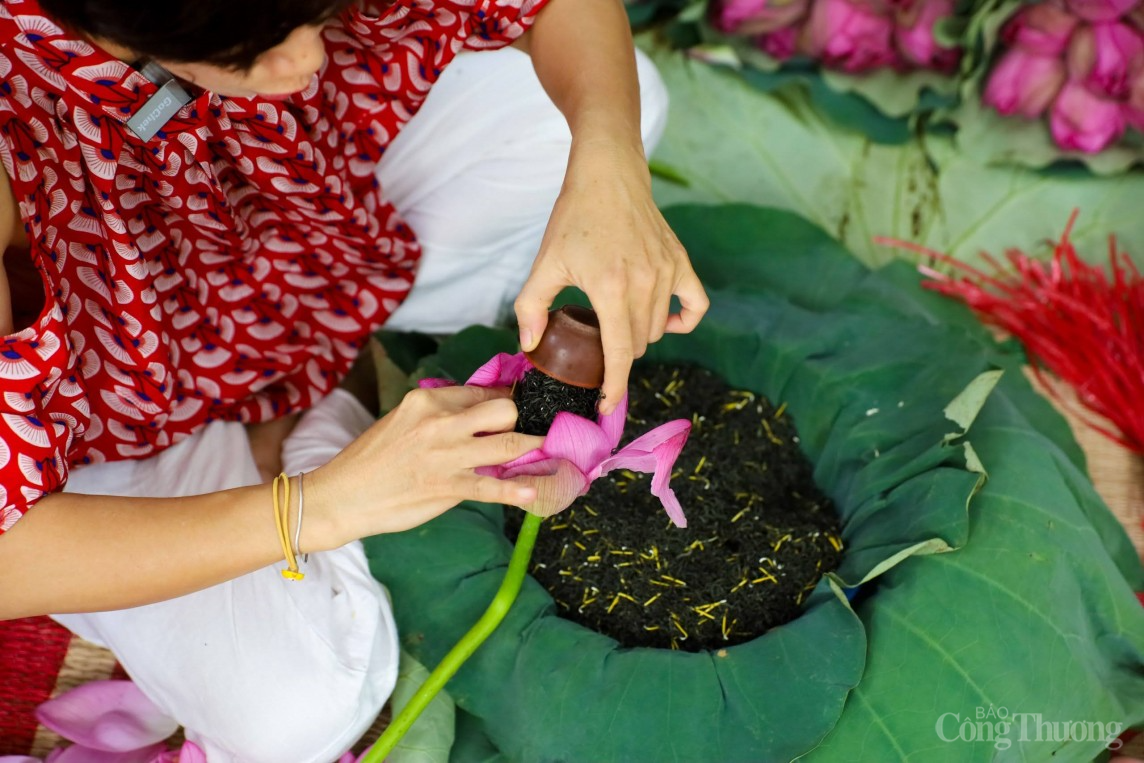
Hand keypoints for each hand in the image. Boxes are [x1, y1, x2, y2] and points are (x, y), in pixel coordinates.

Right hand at [304, 385, 543, 547]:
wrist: (342, 495)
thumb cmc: (373, 459)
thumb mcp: (403, 421)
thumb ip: (440, 415)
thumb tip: (479, 414)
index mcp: (427, 398)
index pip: (483, 392)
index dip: (508, 401)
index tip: (524, 408)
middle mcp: (440, 422)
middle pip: (504, 410)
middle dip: (523, 421)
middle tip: (534, 431)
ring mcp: (446, 455)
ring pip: (508, 445)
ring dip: (535, 450)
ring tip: (552, 453)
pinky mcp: (447, 487)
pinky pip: (493, 488)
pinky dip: (518, 490)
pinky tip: (535, 491)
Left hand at [514, 139, 708, 413]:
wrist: (608, 175)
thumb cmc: (574, 217)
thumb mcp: (546, 263)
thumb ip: (532, 307)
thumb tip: (528, 346)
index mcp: (611, 289)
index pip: (621, 354)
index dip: (614, 386)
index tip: (606, 405)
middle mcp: (645, 284)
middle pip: (639, 344)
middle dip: (618, 354)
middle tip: (596, 344)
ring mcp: (667, 272)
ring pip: (659, 329)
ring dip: (639, 336)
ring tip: (615, 322)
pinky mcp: (680, 261)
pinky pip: (695, 305)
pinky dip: (683, 321)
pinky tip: (666, 324)